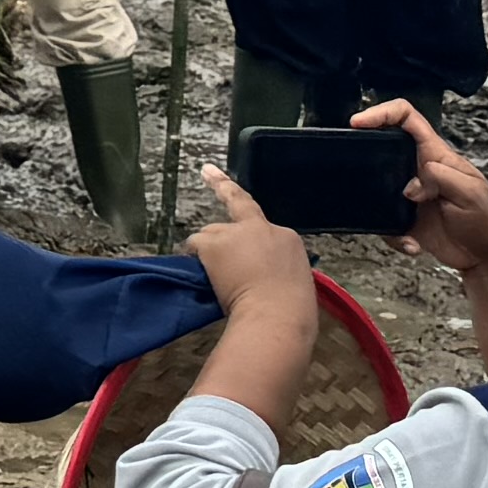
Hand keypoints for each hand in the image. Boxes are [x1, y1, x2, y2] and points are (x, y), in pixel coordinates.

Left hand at [188, 165, 312, 321]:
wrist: (278, 315)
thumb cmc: (291, 311)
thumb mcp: (293, 279)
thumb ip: (273, 263)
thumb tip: (255, 269)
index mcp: (287, 237)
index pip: (258, 214)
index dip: (231, 191)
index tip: (211, 172)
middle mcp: (262, 227)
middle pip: (232, 225)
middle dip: (225, 242)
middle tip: (226, 269)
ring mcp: (236, 232)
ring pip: (212, 235)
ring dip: (212, 253)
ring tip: (222, 281)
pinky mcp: (215, 243)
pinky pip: (195, 244)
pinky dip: (195, 257)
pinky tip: (203, 274)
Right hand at [352, 103, 487, 283]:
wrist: (485, 258)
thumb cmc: (486, 222)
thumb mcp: (472, 193)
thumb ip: (443, 177)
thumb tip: (412, 180)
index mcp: (436, 155)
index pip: (407, 118)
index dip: (383, 112)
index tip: (361, 122)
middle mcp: (419, 170)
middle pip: (384, 146)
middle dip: (370, 156)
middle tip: (361, 170)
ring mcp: (409, 194)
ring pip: (377, 186)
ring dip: (379, 203)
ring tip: (400, 220)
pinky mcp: (402, 218)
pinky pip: (383, 220)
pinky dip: (393, 235)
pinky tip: (412, 243)